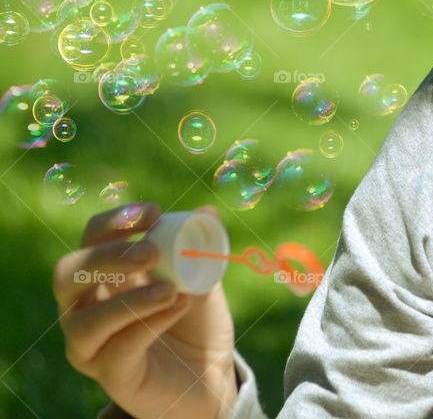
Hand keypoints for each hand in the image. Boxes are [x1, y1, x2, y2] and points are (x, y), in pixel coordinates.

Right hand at [53, 203, 238, 418]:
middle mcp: (86, 308)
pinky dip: (149, 324)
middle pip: (68, 274)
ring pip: (85, 321)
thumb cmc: (195, 321)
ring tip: (172, 289)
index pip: (91, 238)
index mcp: (105, 276)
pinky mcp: (112, 375)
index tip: (154, 213)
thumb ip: (200, 249)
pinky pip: (119, 349)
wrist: (210, 374)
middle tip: (151, 253)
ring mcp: (93, 345)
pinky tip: (178, 307)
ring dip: (130, 300)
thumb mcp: (202, 279)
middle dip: (107, 257)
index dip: (115, 221)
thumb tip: (207, 212)